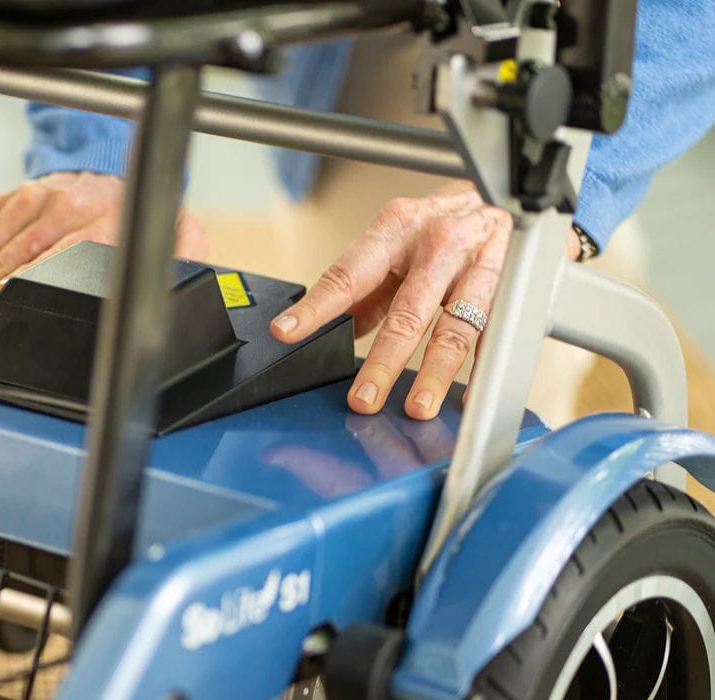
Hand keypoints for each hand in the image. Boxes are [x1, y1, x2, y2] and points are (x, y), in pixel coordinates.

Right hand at [0, 171, 208, 318]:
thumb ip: (184, 260)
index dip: (22, 279)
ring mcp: (33, 203)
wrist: (124, 169)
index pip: (56, 258)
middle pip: (10, 255)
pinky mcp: (11, 201)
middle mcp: (64, 210)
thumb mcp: (179, 240)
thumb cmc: (143, 222)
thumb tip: (188, 282)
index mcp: (104, 226)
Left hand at [270, 181, 580, 419]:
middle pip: (408, 311)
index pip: (348, 275)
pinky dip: (481, 370)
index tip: (287, 332)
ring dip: (435, 372)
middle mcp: (438, 242)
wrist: (499, 194)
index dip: (317, 307)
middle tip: (363, 399)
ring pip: (455, 326)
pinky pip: (494, 333)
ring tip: (417, 407)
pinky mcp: (509, 286)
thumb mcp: (390, 246)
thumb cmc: (434, 226)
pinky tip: (465, 400)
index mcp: (395, 229)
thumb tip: (329, 330)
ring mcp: (478, 264)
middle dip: (384, 361)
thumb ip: (362, 289)